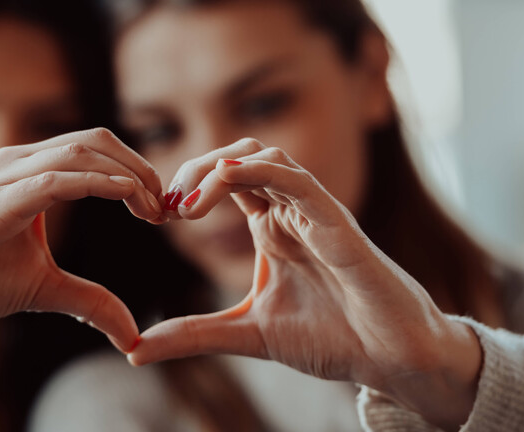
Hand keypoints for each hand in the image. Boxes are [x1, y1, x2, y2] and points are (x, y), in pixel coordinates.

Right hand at [0, 128, 160, 351]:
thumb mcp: (43, 288)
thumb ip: (89, 300)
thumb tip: (130, 333)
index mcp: (29, 171)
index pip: (95, 150)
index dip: (135, 172)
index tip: (160, 210)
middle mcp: (17, 163)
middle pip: (95, 141)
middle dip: (140, 169)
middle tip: (165, 208)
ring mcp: (3, 177)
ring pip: (80, 152)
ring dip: (126, 176)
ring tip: (152, 209)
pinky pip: (53, 179)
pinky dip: (95, 183)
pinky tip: (124, 198)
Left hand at [129, 138, 481, 426]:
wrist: (389, 359)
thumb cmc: (331, 338)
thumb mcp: (246, 333)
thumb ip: (194, 334)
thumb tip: (134, 349)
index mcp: (272, 227)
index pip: (223, 182)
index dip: (186, 188)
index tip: (156, 216)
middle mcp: (290, 211)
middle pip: (237, 157)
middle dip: (193, 170)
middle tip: (164, 205)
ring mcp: (314, 212)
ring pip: (264, 156)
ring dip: (217, 167)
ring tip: (186, 204)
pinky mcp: (337, 221)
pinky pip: (297, 179)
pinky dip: (257, 170)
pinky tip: (222, 181)